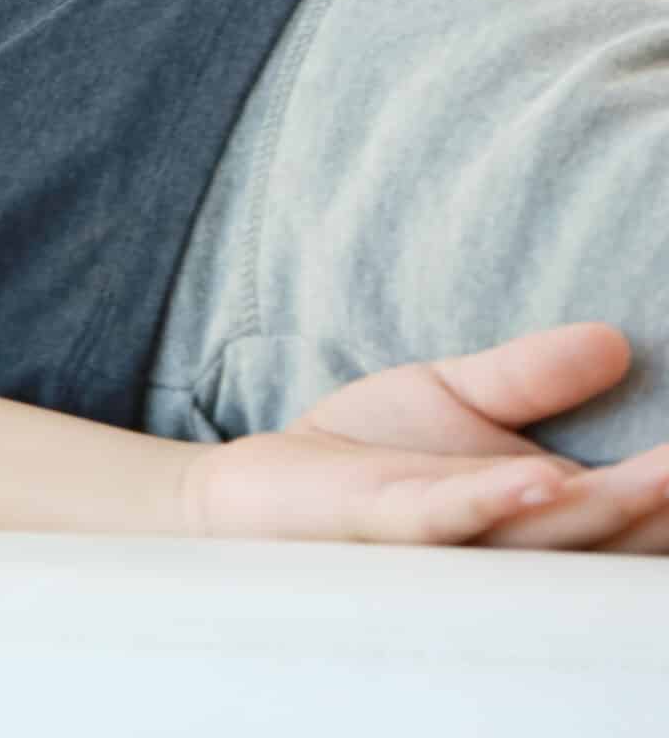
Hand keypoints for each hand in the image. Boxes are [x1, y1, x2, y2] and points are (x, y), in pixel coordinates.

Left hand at [179, 325, 668, 552]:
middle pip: (612, 535)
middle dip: (666, 509)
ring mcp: (454, 544)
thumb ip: (532, 374)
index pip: (638, 514)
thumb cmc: (368, 454)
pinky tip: (538, 481)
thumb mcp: (456, 396)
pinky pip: (450, 520)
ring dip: (609, 509)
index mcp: (545, 516)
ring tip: (668, 475)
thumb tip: (616, 340)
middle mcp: (513, 546)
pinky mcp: (388, 527)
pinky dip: (496, 503)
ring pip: (546, 537)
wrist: (259, 486)